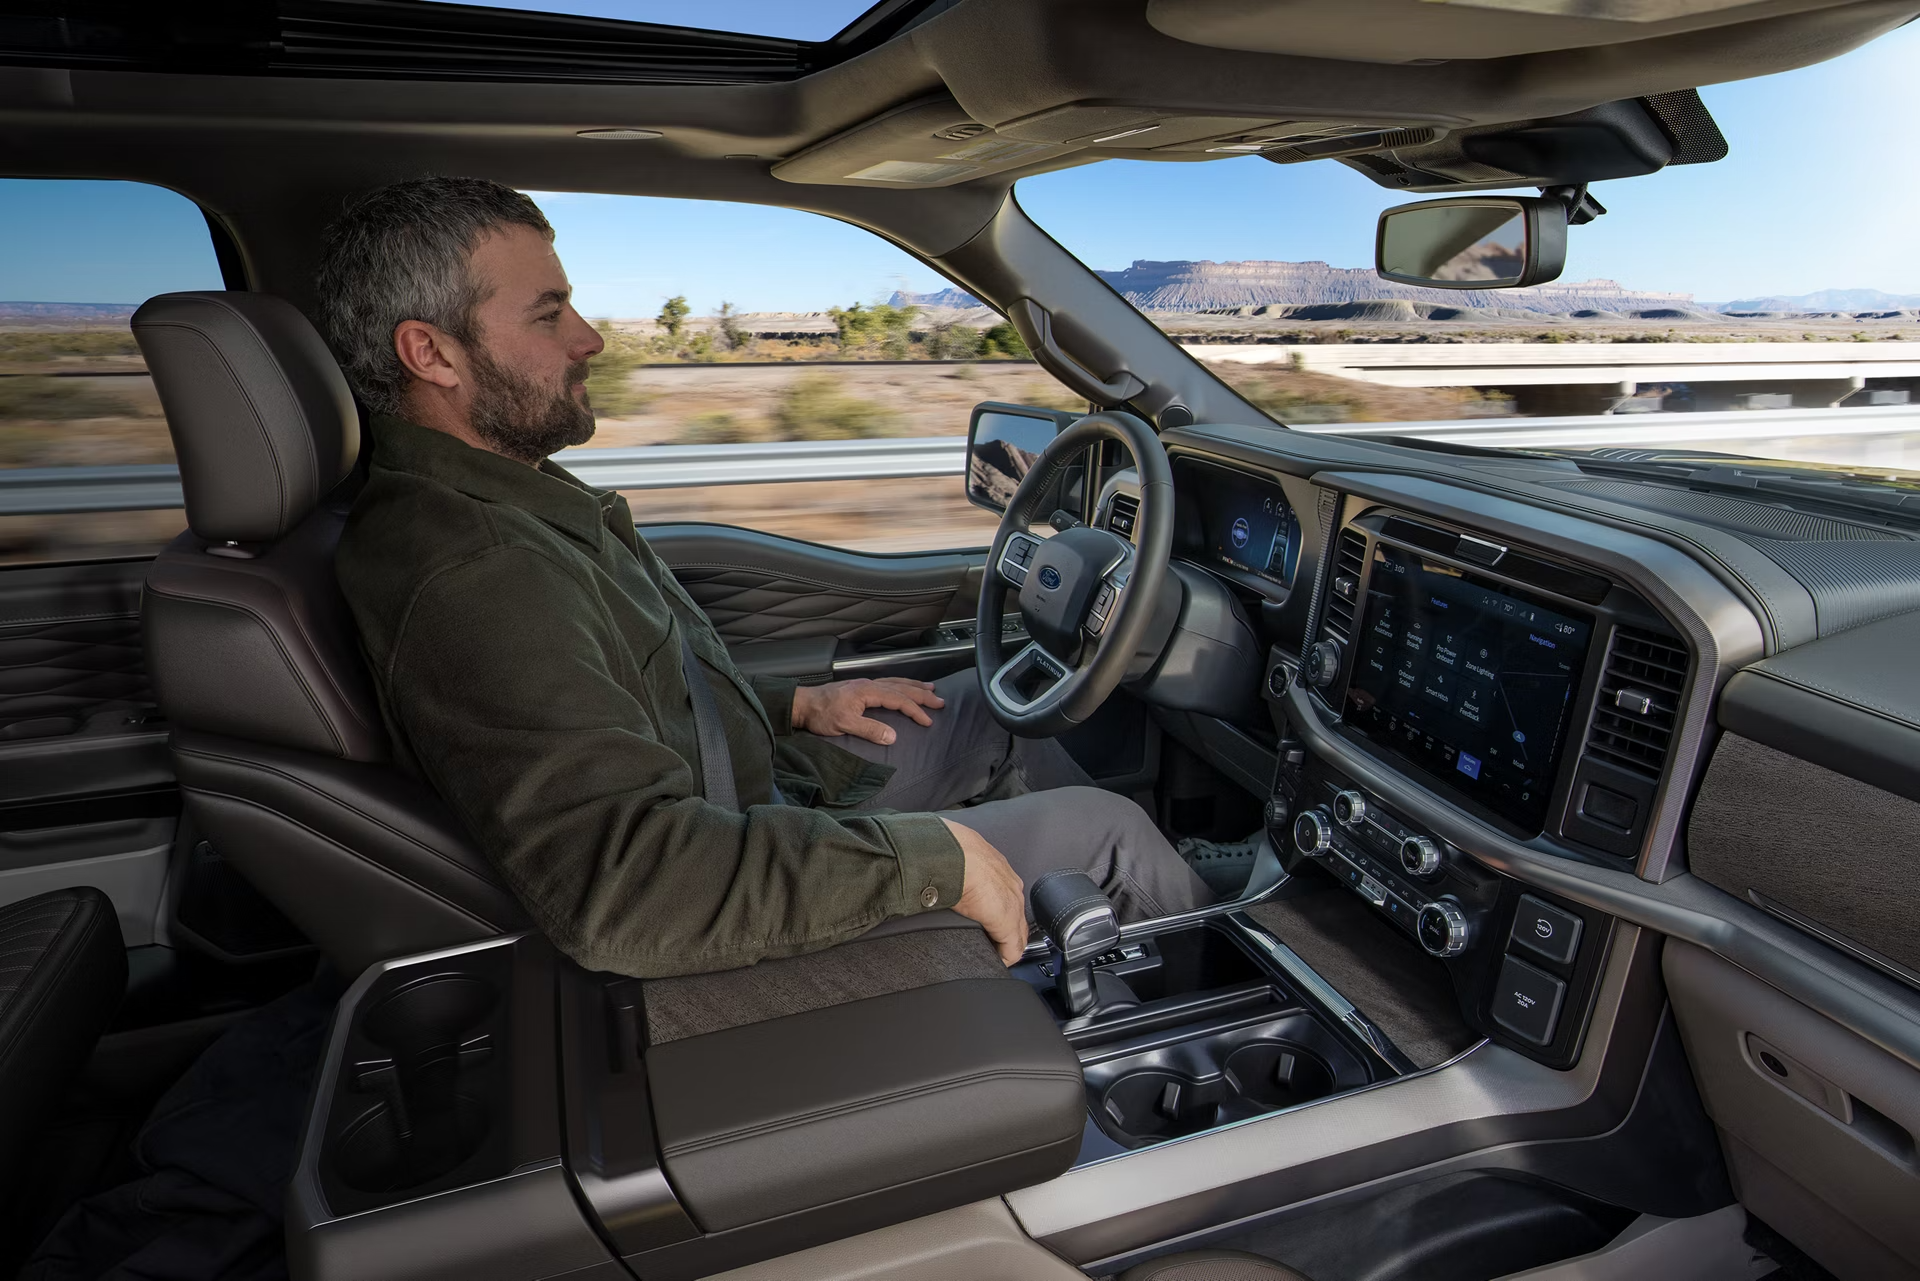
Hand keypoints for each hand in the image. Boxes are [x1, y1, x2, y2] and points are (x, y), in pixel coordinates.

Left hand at [791, 677, 943, 745]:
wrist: (803, 704)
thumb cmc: (821, 714)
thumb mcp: (844, 725)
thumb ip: (869, 730)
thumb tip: (893, 736)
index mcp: (868, 691)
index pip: (898, 699)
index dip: (915, 710)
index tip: (928, 721)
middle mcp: (869, 684)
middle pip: (901, 687)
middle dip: (922, 694)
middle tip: (940, 701)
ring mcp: (864, 684)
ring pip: (895, 682)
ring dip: (914, 685)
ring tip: (930, 688)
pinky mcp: (860, 687)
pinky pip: (887, 683)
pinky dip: (900, 684)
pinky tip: (903, 687)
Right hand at [943, 819, 1028, 965]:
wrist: (949, 855)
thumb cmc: (947, 854)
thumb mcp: (957, 863)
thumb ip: (959, 874)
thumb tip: (943, 881)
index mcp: (998, 870)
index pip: (1006, 899)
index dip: (998, 916)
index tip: (988, 927)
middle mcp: (1011, 886)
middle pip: (1017, 919)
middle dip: (1006, 934)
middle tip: (992, 947)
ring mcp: (1012, 904)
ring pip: (1018, 934)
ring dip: (1005, 945)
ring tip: (992, 954)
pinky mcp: (1007, 923)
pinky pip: (1012, 949)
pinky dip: (1003, 958)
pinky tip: (994, 961)